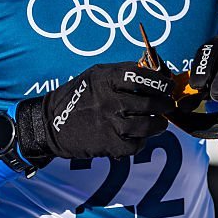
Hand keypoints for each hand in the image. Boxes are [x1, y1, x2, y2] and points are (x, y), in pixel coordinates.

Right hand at [15, 62, 174, 161]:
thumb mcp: (96, 75)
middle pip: (150, 102)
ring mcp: (109, 122)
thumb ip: (122, 73)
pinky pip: (135, 144)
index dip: (160, 81)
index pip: (143, 76)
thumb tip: (154, 72)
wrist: (49, 124)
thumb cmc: (78, 96)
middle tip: (169, 105)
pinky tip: (139, 136)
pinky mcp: (107, 143)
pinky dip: (141, 141)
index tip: (168, 86)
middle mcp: (108, 99)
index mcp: (106, 78)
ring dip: (159, 125)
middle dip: (165, 104)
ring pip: (147, 125)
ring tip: (160, 123)